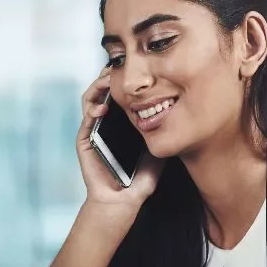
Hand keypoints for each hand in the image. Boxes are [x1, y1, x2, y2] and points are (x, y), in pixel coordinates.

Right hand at [76, 67, 165, 211]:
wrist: (123, 200)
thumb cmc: (140, 179)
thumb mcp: (158, 149)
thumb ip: (163, 131)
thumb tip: (181, 113)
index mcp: (121, 121)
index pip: (120, 92)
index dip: (124, 78)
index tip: (136, 66)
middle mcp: (106, 121)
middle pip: (103, 89)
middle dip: (108, 75)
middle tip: (118, 65)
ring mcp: (93, 129)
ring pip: (90, 98)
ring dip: (97, 86)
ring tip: (107, 80)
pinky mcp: (85, 140)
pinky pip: (86, 119)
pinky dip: (92, 109)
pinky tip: (102, 107)